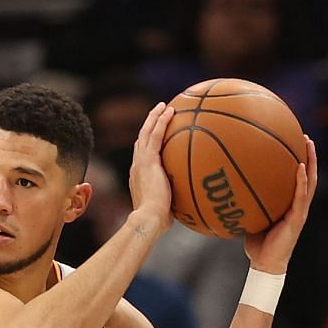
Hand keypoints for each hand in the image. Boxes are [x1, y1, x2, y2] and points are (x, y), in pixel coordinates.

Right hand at [128, 101, 175, 233]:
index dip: (147, 143)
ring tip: (163, 106)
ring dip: (154, 117)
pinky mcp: (148, 160)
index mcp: (139, 177)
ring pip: (146, 133)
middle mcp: (137, 166)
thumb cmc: (158, 221)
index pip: (142, 155)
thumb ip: (174, 202)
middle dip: (149, 125)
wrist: (149, 219)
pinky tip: (171, 111)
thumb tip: (190, 206)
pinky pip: (155, 135)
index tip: (155, 135)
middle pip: (141, 140)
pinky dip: (161, 122)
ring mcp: (141, 162)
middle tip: (158, 113)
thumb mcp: (166, 209)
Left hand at [244, 138, 316, 273]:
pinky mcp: (297, 218)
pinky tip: (300, 166)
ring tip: (308, 143)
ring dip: (311, 162)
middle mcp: (297, 205)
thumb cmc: (257, 243)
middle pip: (307, 175)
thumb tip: (226, 187)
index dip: (298, 161)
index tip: (294, 142)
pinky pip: (301, 196)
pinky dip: (301, 181)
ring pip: (310, 182)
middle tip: (304, 136)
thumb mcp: (250, 218)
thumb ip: (246, 203)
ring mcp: (300, 211)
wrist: (265, 264)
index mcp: (289, 204)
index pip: (297, 179)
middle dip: (308, 155)